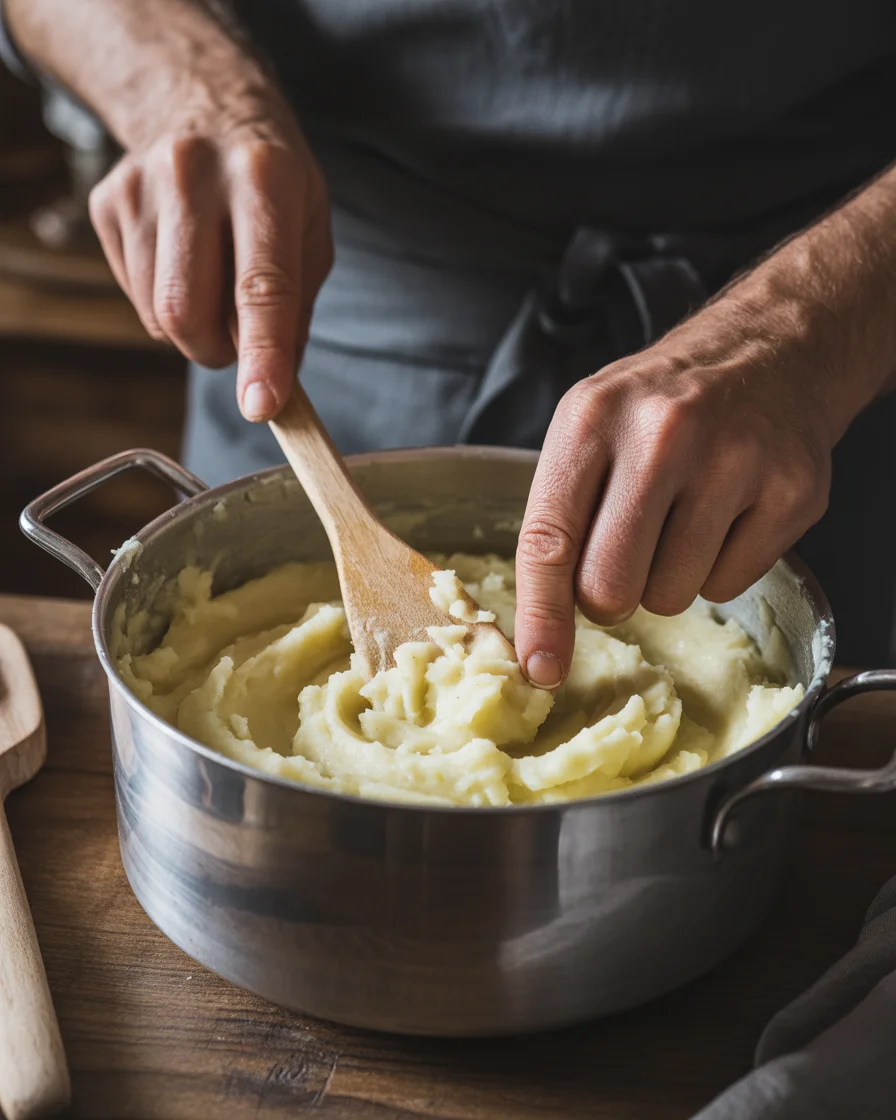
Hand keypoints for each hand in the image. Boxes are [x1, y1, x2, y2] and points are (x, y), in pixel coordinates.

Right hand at [89, 99, 331, 420]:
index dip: (262, 352)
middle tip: (239, 342)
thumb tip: (279, 385)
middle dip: (217, 352)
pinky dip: (165, 305)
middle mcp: (194, 174)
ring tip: (214, 285)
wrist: (200, 99)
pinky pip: (135, 296)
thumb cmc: (270, 177)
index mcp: (264, 178)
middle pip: (188, 311)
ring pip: (158, 314)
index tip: (261, 405)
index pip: (261, 285)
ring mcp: (140, 185)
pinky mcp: (107, 202)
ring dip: (192, 330)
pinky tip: (183, 262)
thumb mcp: (311, 225)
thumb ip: (297, 307)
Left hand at [515, 282, 840, 688]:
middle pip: (610, 587)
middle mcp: (663, 435)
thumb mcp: (587, 429)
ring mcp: (735, 461)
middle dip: (607, 597)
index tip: (540, 667)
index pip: (549, 541)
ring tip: (680, 518)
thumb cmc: (660, 405)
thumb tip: (541, 632)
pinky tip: (724, 514)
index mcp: (591, 419)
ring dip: (665, 580)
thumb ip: (559, 515)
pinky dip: (718, 569)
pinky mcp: (792, 492)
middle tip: (622, 558)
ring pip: (671, 598)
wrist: (767, 352)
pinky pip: (728, 587)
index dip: (540, 617)